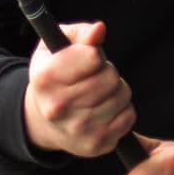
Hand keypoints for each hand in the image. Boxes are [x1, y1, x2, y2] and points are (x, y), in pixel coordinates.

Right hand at [22, 21, 134, 156]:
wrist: (44, 120)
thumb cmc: (55, 74)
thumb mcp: (58, 46)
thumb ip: (81, 34)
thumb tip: (99, 30)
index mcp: (45, 78)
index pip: (93, 57)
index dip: (95, 54)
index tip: (88, 59)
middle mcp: (57, 108)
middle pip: (110, 78)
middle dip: (108, 72)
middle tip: (96, 76)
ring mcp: (76, 129)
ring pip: (121, 96)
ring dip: (117, 90)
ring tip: (101, 92)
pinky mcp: (95, 144)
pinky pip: (128, 117)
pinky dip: (123, 109)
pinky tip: (106, 109)